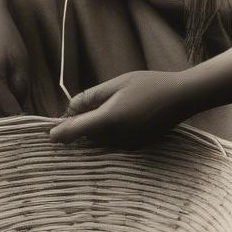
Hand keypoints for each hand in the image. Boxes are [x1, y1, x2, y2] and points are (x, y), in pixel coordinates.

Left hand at [48, 70, 189, 148]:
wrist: (182, 98)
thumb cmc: (149, 85)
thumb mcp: (117, 84)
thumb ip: (91, 97)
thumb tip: (69, 108)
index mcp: (107, 120)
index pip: (72, 133)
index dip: (57, 133)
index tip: (49, 131)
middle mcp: (115, 138)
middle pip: (84, 137)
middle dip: (78, 127)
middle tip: (78, 110)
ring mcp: (126, 145)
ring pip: (98, 141)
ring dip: (94, 131)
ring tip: (105, 110)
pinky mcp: (136, 148)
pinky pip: (113, 143)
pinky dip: (109, 133)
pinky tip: (121, 116)